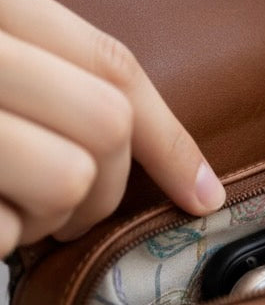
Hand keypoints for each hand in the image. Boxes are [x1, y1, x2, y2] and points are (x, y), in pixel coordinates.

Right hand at [0, 0, 225, 256]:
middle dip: (107, 187)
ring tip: (9, 206)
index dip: (172, 138)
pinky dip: (2, 239)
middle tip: (68, 209)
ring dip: (48, 218)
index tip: (205, 190)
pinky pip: (6, 231)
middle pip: (109, 124)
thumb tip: (130, 135)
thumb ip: (49, 69)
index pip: (115, 66)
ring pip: (68, 180)